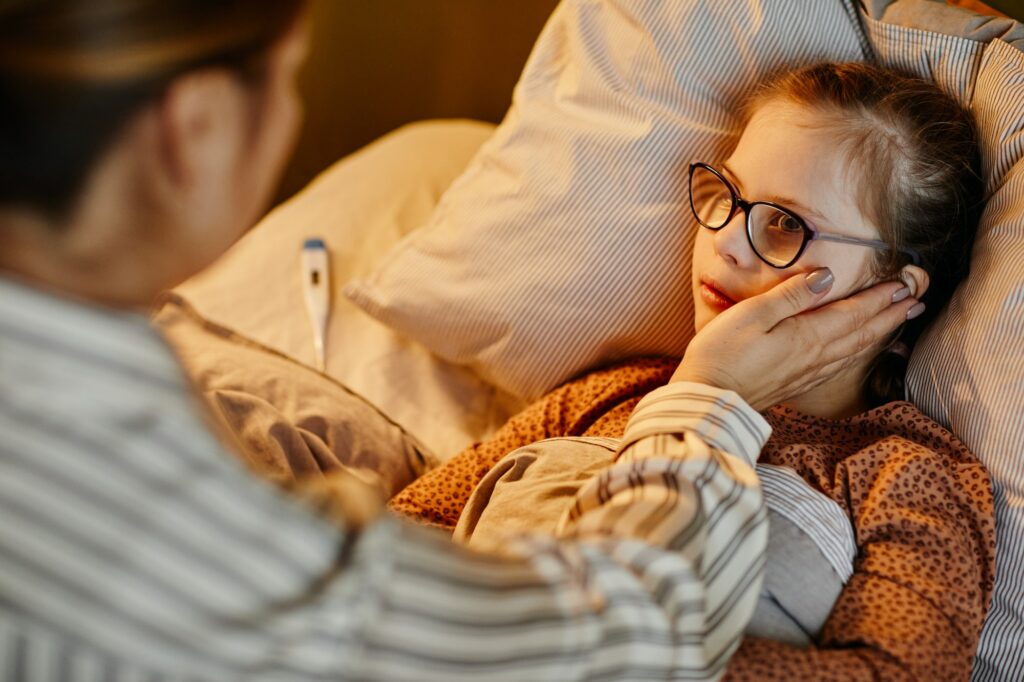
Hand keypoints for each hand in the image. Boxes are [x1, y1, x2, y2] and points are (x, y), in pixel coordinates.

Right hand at [671, 269, 921, 410]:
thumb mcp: (752, 313)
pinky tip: (858, 352)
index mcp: (807, 335)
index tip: (904, 283)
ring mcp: (806, 373)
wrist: (706, 399)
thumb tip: (827, 277)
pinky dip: (857, 355)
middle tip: (915, 301)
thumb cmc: (722, 352)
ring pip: (854, 351)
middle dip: (890, 315)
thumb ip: (791, 295)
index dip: (880, 297)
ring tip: (898, 323)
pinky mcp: (795, 383)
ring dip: (879, 335)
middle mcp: (814, 356)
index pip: (854, 312)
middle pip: (861, 333)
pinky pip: (838, 365)